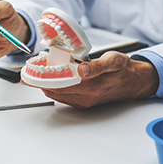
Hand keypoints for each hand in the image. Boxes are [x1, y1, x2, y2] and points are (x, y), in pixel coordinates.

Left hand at [22, 51, 158, 108]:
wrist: (134, 82)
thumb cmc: (124, 70)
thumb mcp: (114, 61)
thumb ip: (97, 66)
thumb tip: (81, 70)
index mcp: (90, 87)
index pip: (58, 84)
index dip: (42, 79)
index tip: (30, 72)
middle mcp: (85, 97)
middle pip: (54, 91)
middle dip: (39, 82)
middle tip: (28, 73)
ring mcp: (84, 101)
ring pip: (57, 95)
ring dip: (45, 86)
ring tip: (35, 76)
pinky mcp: (84, 102)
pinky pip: (64, 97)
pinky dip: (54, 89)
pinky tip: (50, 81)